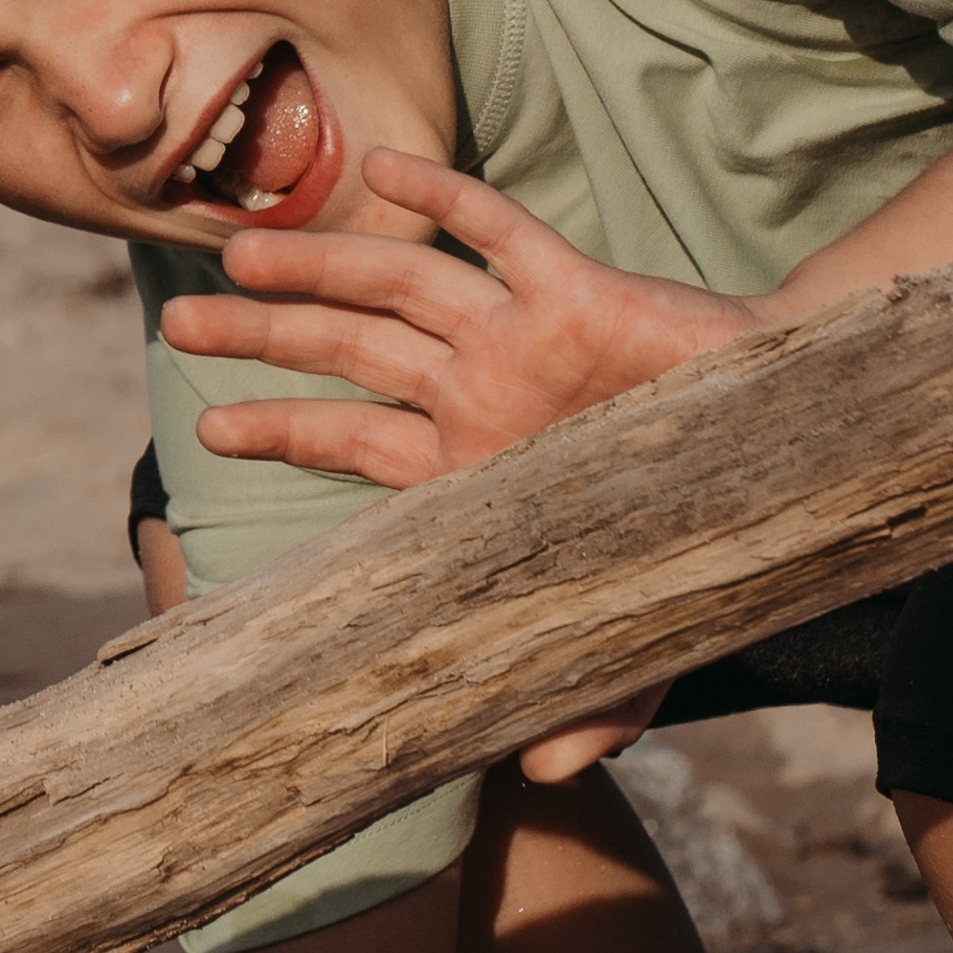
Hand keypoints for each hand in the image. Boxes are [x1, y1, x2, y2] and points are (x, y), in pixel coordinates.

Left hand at [162, 152, 764, 782]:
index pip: (352, 442)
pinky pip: (500, 233)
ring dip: (320, 267)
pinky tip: (385, 168)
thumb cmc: (690, 537)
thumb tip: (545, 785)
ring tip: (237, 257)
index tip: (205, 431)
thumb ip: (589, 709)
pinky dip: (446, 199)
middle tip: (174, 327)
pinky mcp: (579, 292)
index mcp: (469, 465)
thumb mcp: (637, 643)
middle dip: (263, 338)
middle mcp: (479, 389)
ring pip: (399, 286)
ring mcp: (521, 337)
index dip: (282, 428)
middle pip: (348, 350)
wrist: (778, 449)